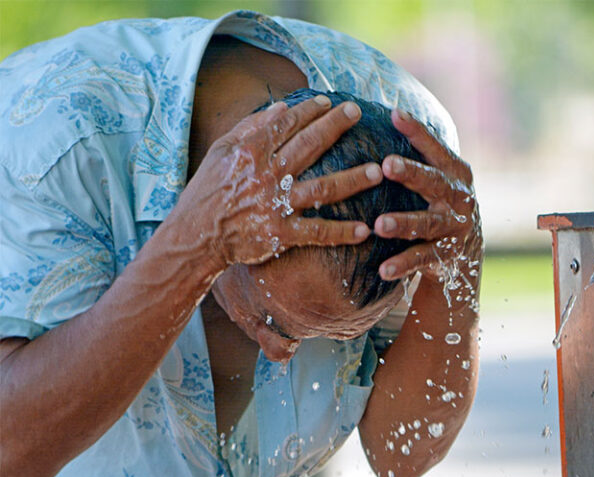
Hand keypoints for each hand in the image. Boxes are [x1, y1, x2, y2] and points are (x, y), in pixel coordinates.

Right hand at [178, 95, 379, 269]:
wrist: (196, 236)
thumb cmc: (208, 190)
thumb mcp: (220, 151)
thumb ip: (250, 127)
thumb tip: (282, 107)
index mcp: (250, 152)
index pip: (287, 124)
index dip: (311, 111)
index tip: (330, 102)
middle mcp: (267, 175)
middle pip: (309, 146)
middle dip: (336, 126)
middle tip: (358, 113)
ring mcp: (276, 206)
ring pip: (322, 188)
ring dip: (352, 180)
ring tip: (376, 171)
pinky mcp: (281, 235)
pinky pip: (317, 233)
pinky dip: (342, 232)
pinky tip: (364, 230)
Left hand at [373, 109, 481, 306]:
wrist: (465, 252)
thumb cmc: (438, 202)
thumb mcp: (436, 176)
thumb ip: (418, 154)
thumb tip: (382, 113)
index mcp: (455, 171)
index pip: (435, 148)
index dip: (417, 131)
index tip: (394, 113)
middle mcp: (458, 196)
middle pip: (434, 182)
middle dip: (411, 173)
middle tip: (387, 164)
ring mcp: (453, 227)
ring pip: (427, 224)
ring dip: (403, 223)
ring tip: (379, 225)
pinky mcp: (446, 255)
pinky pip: (422, 259)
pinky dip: (403, 265)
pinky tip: (383, 270)